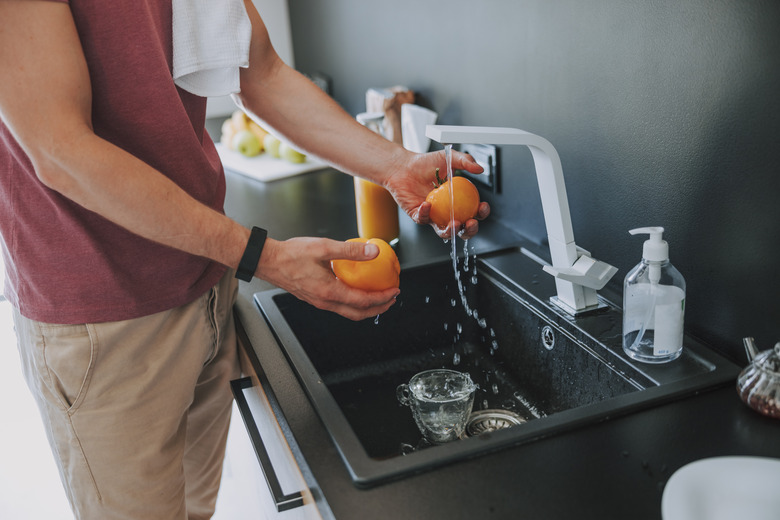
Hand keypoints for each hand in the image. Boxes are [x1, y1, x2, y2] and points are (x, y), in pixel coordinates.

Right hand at [256, 237, 399, 320]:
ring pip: (348, 312)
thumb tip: (374, 251)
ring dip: (366, 307)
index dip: (382, 298)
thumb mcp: (324, 247)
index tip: (394, 291)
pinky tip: (356, 289)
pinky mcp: (314, 298)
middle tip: (391, 299)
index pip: (363, 302)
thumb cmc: (291, 254)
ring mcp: (319, 302)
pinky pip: (339, 306)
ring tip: (377, 296)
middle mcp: (325, 302)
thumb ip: (351, 250)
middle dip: (378, 309)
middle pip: (358, 314)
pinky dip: (353, 302)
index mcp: (329, 292)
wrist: (268, 261)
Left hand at [384, 149, 490, 239]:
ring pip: (443, 231)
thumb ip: (466, 161)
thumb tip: (480, 169)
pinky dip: (426, 213)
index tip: (482, 206)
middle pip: (462, 228)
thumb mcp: (449, 158)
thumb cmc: (426, 163)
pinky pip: (423, 219)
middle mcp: (446, 211)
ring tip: (454, 223)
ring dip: (450, 231)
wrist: (403, 166)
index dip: (481, 213)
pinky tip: (428, 204)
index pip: (474, 211)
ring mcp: (433, 216)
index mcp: (458, 201)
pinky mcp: (418, 215)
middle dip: (470, 230)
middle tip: (471, 222)